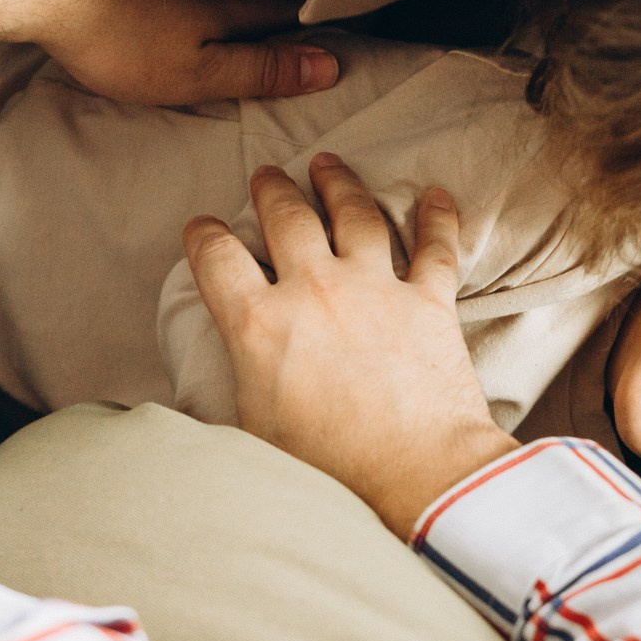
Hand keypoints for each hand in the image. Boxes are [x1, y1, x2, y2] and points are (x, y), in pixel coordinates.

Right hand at [183, 155, 515, 535]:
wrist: (416, 477)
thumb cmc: (330, 471)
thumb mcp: (252, 431)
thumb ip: (233, 387)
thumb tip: (208, 385)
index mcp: (259, 324)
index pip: (216, 257)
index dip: (204, 236)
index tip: (203, 228)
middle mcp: (315, 290)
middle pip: (286, 216)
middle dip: (271, 189)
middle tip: (266, 174)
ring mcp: (376, 288)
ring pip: (355, 213)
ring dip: (339, 183)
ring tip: (328, 163)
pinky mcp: (430, 301)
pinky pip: (436, 245)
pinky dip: (437, 217)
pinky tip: (436, 195)